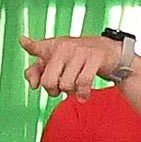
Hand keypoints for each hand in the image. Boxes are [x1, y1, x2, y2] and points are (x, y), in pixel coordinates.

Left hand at [17, 33, 136, 99]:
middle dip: (53, 91)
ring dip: (71, 92)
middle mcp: (64, 47)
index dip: (32, 72)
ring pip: (66, 84)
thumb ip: (37, 70)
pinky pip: (83, 82)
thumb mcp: (55, 60)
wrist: (109, 50)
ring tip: (74, 88)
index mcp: (52, 46)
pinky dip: (83, 93)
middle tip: (60, 89)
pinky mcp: (95, 57)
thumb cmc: (78, 56)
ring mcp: (79, 51)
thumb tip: (31, 80)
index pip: (34, 51)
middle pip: (48, 81)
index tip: (33, 82)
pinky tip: (83, 95)